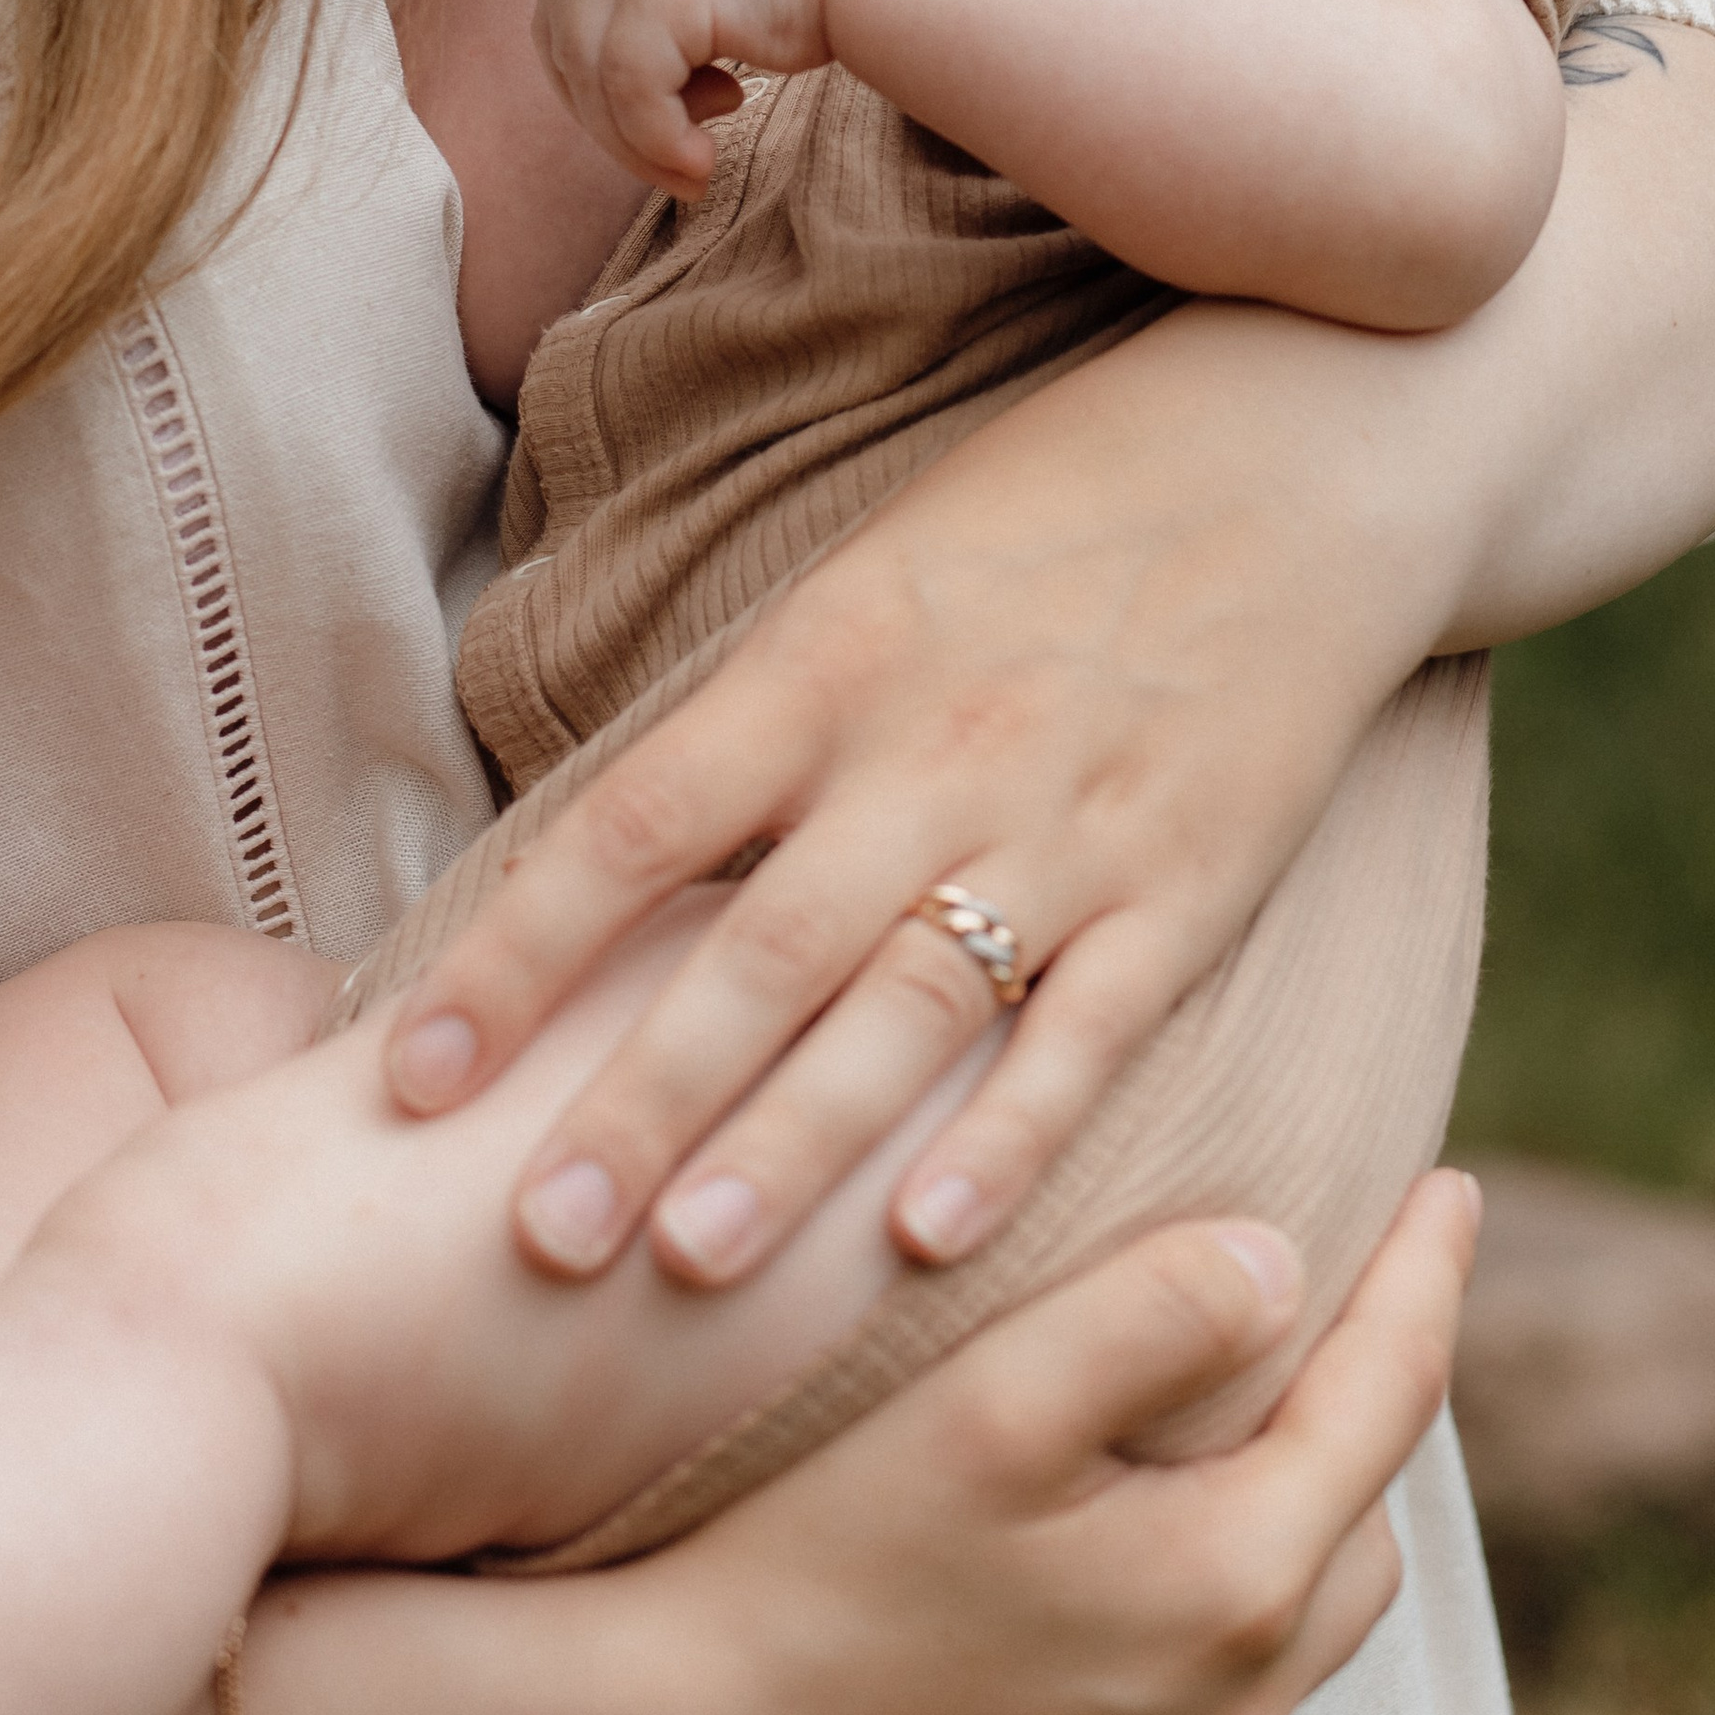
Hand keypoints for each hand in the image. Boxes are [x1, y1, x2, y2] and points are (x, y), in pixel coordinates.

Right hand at [117, 1181, 1475, 1714]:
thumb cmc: (826, 1570)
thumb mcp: (986, 1409)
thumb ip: (1145, 1315)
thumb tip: (1279, 1255)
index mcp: (1231, 1583)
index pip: (1387, 1399)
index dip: (1425, 1277)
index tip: (1450, 1180)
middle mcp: (1234, 1696)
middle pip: (1366, 1514)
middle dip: (1381, 1386)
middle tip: (1363, 1268)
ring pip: (1307, 1599)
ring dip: (1310, 1485)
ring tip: (1271, 1378)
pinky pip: (1232, 1664)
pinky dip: (1238, 1566)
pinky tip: (1167, 1511)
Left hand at [385, 297, 1425, 1293]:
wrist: (1306, 443)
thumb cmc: (1055, 500)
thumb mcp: (877, 563)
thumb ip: (758, 710)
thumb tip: (603, 856)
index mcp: (830, 655)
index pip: (636, 821)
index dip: (517, 953)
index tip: (407, 1077)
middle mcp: (934, 744)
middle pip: (758, 948)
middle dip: (638, 1103)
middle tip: (529, 1242)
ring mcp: (1068, 822)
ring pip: (906, 1009)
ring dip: (793, 1147)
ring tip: (683, 1271)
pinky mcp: (1191, 881)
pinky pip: (1088, 1030)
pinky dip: (1008, 1136)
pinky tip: (927, 1241)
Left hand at [533, 0, 849, 196]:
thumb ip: (643, 16)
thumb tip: (600, 109)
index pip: (560, 20)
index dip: (593, 92)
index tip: (654, 131)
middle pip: (566, 51)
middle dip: (613, 125)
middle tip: (678, 164)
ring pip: (594, 79)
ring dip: (639, 144)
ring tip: (698, 168)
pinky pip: (631, 90)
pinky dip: (658, 141)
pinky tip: (706, 155)